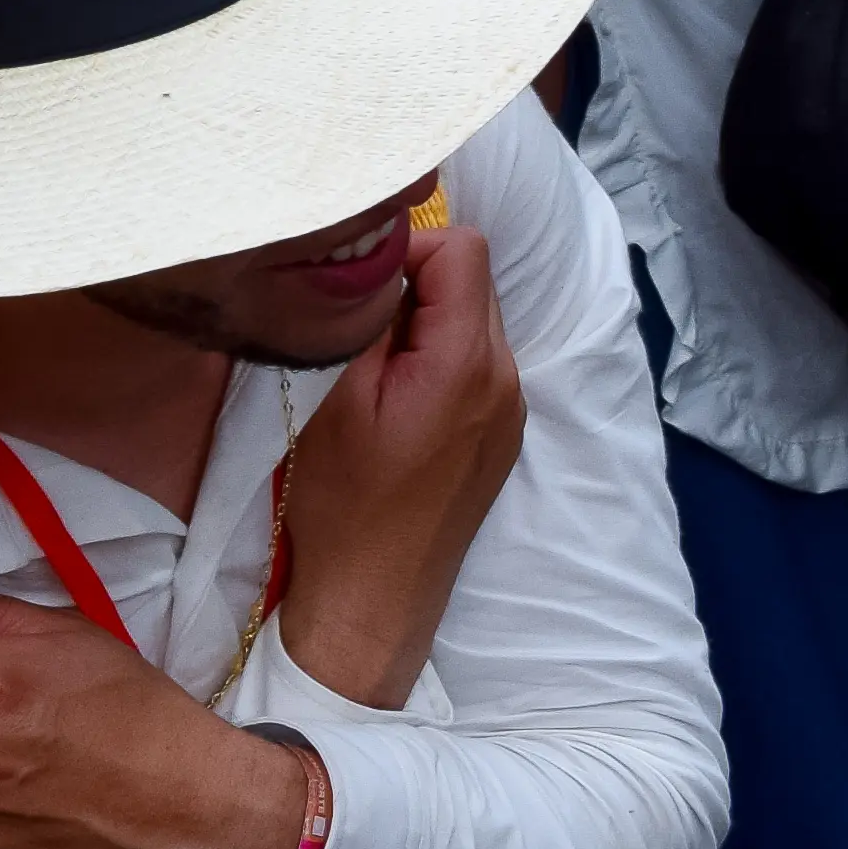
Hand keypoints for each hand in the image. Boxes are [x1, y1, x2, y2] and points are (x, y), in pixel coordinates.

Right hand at [275, 216, 516, 707]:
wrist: (373, 600)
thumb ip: (369, 317)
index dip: (405, 251)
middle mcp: (506, 380)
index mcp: (468, 363)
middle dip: (415, 288)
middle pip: (473, 281)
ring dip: (425, 326)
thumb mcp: (336, 396)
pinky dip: (438, 361)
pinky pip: (476, 365)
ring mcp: (510, 410)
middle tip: (358, 334)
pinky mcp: (501, 435)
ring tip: (375, 373)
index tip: (358, 294)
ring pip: (474, 322)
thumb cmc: (343, 504)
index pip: (463, 248)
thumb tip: (381, 262)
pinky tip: (397, 403)